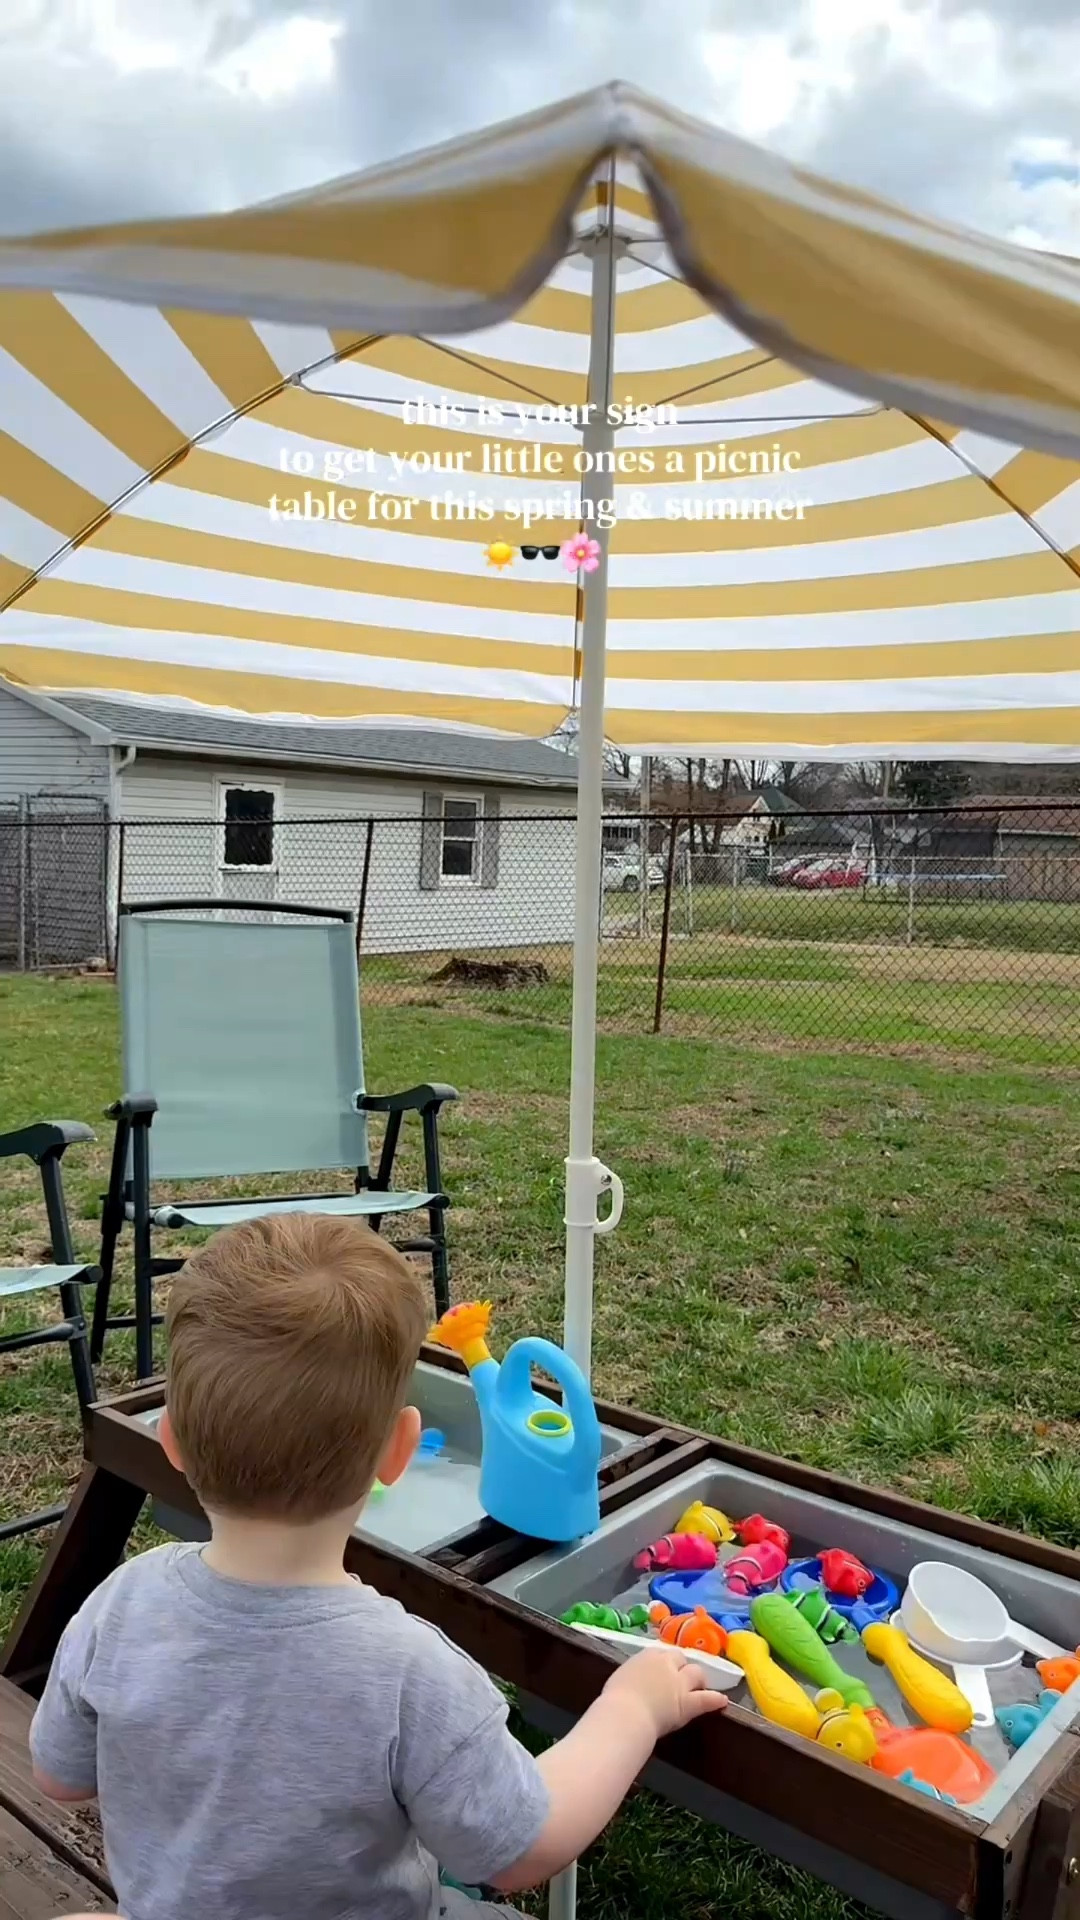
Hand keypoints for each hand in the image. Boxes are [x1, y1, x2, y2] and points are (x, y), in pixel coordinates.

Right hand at [601, 1644, 727, 1741]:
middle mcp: (666, 1664)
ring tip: (701, 1685)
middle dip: (682, 1667)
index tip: (663, 1669)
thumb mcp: (621, 1677)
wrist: (626, 1714)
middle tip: (681, 1677)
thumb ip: (634, 1675)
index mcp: (647, 1655)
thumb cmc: (615, 1698)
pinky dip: (715, 1700)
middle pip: (681, 1659)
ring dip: (698, 1679)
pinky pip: (706, 1699)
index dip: (666, 1662)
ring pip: (696, 1674)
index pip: (663, 1653)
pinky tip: (723, 1701)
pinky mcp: (688, 1702)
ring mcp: (680, 1683)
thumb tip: (635, 1682)